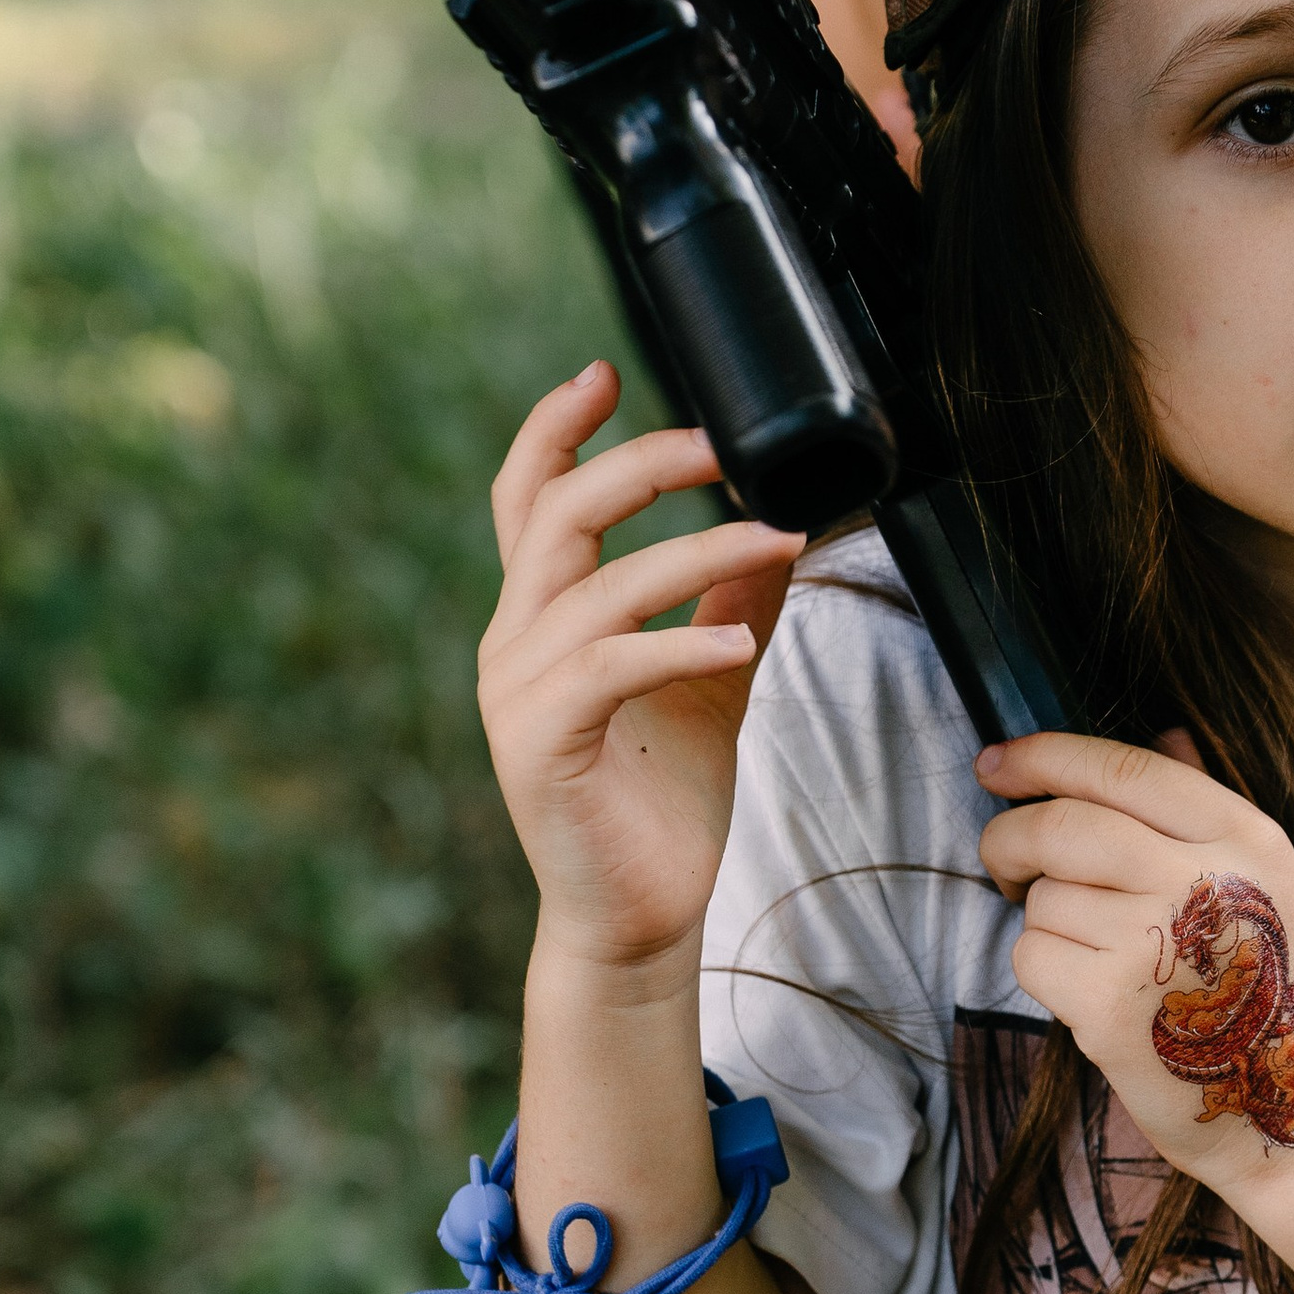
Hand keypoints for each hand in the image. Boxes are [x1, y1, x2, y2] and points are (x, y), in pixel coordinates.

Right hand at [480, 364, 804, 982]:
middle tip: (722, 446)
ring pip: (597, 582)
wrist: (640, 921)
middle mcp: (514, 642)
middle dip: (641, 464)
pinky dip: (676, 641)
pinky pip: (608, 666)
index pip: (530, 499)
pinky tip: (734, 640)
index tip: (604, 372)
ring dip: (696, 551)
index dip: (556, 430)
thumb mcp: (711, 683)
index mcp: (543, 619)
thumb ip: (732, 603)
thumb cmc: (664, 807)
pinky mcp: (539, 744)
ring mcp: (516, 692)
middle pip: (558, 512)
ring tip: (778, 539)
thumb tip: (776, 532)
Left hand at [974, 734, 1293, 1191]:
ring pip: (1042, 895)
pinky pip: (1031, 955)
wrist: (1282, 1112)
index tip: (996, 762)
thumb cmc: (1260, 992)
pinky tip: (1090, 994)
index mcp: (1245, 837)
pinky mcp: (1109, 1008)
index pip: (1124, 768)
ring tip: (1097, 954)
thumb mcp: (1261, 883)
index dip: (1045, 756)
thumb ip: (1202, 808)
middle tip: (1003, 860)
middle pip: (1062, 823)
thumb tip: (1164, 729)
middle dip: (1009, 836)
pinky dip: (1043, 971)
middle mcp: (1205, 880)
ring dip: (1045, 920)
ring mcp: (1156, 944)